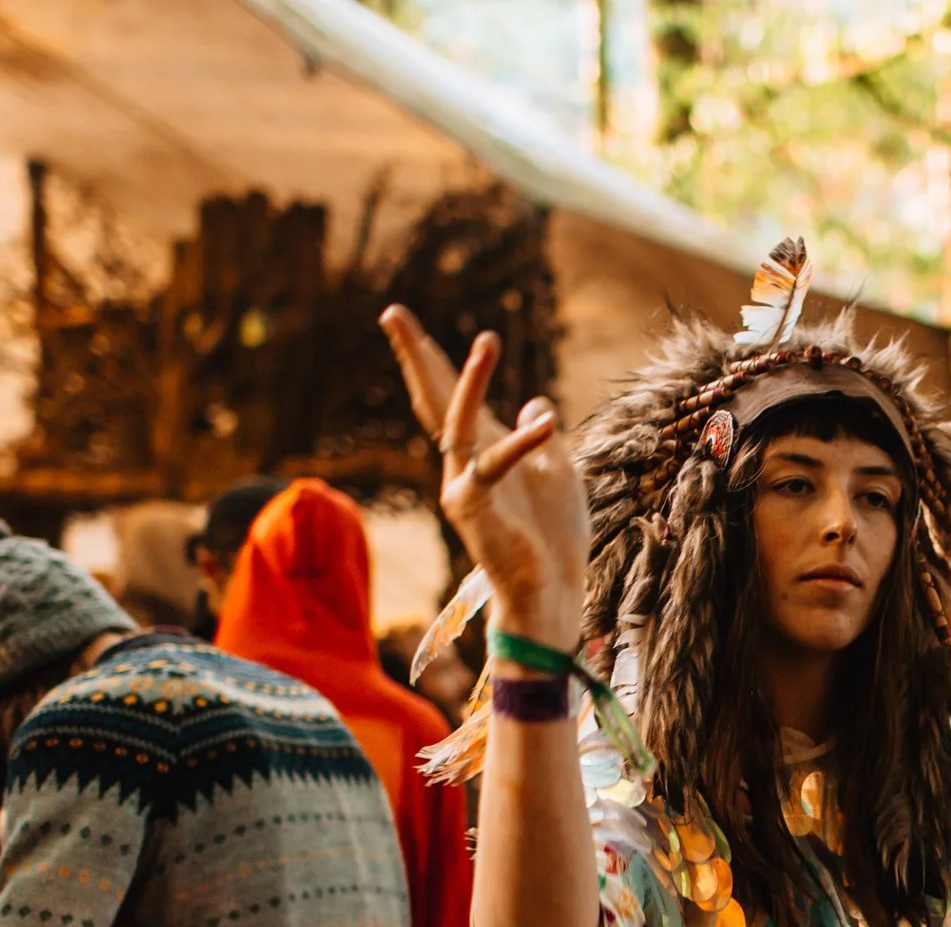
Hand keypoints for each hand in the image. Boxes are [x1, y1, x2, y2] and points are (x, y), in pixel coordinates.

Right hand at [380, 306, 586, 646]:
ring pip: (458, 423)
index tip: (403, 320)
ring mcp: (463, 485)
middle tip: (392, 312)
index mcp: (483, 451)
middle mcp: (463, 464)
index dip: (432, 359)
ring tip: (486, 342)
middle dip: (416, 356)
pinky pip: (495, 465)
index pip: (451, 396)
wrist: (553, 589)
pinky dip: (522, 443)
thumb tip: (536, 401)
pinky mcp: (474, 509)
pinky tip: (543, 421)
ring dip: (471, 382)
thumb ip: (542, 437)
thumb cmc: (554, 538)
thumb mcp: (558, 472)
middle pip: (433, 400)